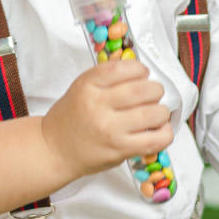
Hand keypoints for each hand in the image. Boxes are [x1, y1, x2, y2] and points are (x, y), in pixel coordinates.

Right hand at [42, 59, 171, 179]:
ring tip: (156, 112)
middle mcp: (98, 106)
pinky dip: (165, 132)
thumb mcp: (82, 87)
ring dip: (161, 111)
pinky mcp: (120, 150)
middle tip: (153, 94)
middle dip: (155, 90)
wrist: (54, 149)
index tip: (143, 74)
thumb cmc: (71, 117)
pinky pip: (155, 140)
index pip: (124, 69)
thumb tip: (143, 73)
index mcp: (88, 85)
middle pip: (143, 90)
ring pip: (153, 113)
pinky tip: (159, 129)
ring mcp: (110, 129)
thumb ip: (108, 78)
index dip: (140, 69)